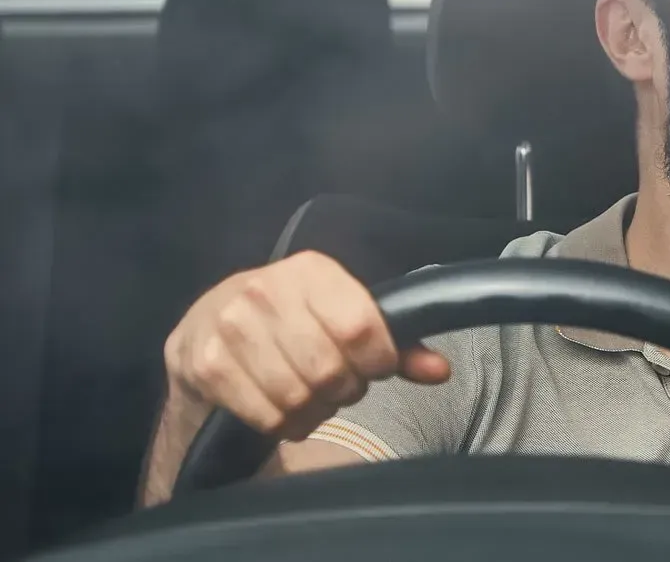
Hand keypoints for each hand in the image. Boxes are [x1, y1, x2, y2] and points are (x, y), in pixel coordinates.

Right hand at [162, 251, 450, 440]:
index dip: (378, 361)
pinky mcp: (206, 365)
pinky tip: (283, 410)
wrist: (204, 329)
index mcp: (311, 271)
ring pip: (298, 397)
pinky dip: (284, 424)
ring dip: (314, 411)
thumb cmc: (291, 323)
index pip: (361, 327)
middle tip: (339, 389)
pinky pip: (266, 415)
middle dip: (344, 391)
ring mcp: (230, 326)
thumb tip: (440, 371)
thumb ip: (397, 344)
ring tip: (312, 399)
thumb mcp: (342, 317)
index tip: (375, 369)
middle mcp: (266, 290)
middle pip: (329, 369)